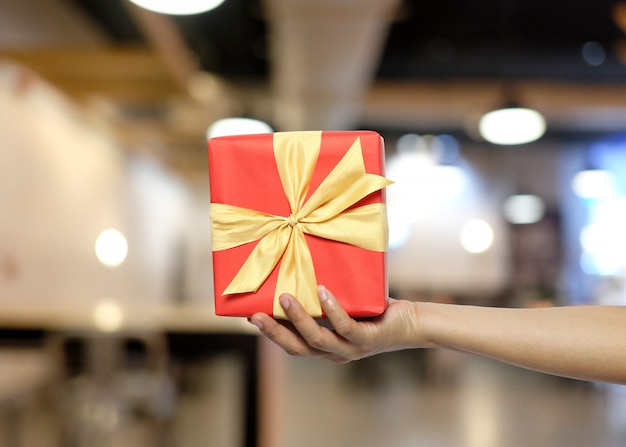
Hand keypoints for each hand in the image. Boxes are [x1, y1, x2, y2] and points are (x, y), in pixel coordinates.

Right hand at [249, 285, 421, 363]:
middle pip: (298, 348)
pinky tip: (322, 292)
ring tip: (285, 297)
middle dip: (275, 332)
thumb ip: (324, 300)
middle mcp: (336, 352)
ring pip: (318, 340)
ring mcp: (351, 348)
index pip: (293, 344)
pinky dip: (332, 310)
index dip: (273, 333)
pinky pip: (345, 327)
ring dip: (299, 319)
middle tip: (255, 315)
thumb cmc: (375, 311)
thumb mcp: (344, 305)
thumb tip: (301, 272)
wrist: (411, 323)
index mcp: (327, 347)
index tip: (252, 316)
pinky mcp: (368, 339)